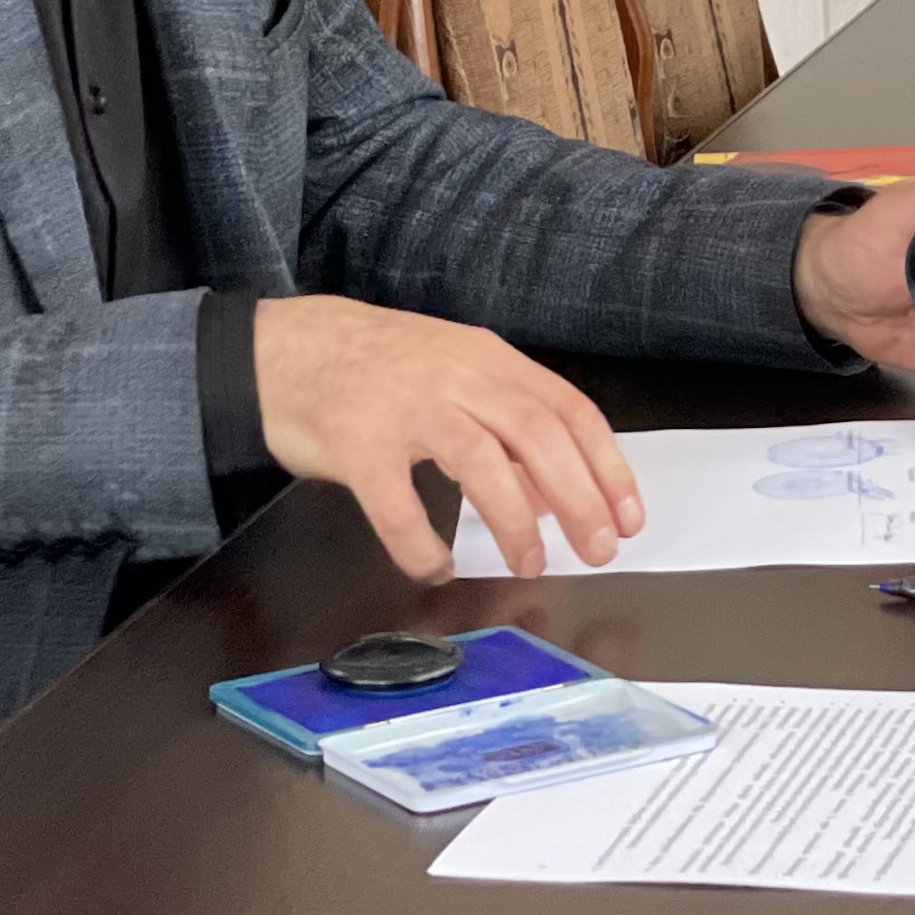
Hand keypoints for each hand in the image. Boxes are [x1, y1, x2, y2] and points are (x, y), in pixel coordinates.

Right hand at [253, 296, 641, 581]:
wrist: (285, 347)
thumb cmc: (378, 367)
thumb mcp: (455, 376)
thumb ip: (506, 427)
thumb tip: (554, 495)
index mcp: (488, 360)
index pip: (569, 410)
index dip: (607, 466)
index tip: (629, 516)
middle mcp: (455, 377)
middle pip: (538, 436)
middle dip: (579, 499)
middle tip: (599, 549)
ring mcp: (405, 408)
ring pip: (480, 463)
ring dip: (515, 522)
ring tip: (530, 564)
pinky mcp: (355, 444)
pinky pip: (396, 504)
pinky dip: (422, 543)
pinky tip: (435, 567)